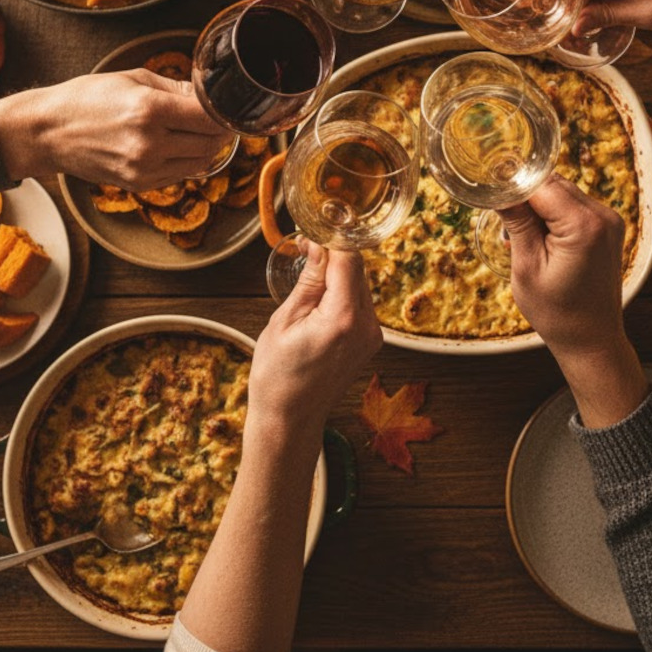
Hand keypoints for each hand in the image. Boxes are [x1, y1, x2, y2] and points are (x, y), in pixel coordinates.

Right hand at [0, 69, 230, 187]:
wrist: (47, 132)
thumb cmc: (87, 98)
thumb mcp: (134, 79)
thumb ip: (177, 87)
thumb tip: (208, 93)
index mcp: (150, 110)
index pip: (210, 117)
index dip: (226, 112)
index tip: (229, 105)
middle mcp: (149, 144)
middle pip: (211, 142)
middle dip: (220, 129)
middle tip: (217, 118)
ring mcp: (144, 169)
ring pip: (201, 162)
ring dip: (207, 147)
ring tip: (197, 130)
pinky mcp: (139, 185)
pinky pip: (181, 175)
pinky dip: (187, 160)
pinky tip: (177, 145)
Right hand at [248, 244, 381, 437]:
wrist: (289, 420)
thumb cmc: (278, 375)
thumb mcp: (285, 321)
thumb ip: (309, 281)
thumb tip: (317, 244)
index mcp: (344, 318)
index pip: (348, 259)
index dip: (330, 241)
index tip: (311, 232)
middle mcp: (367, 325)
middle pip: (357, 270)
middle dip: (332, 256)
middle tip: (303, 250)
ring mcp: (372, 335)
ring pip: (360, 284)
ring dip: (337, 274)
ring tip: (308, 275)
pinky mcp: (370, 341)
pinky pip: (360, 303)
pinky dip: (342, 293)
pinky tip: (320, 298)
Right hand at [497, 176, 626, 357]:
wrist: (592, 340)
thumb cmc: (558, 313)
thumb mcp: (527, 267)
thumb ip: (517, 223)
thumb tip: (499, 189)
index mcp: (584, 225)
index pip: (540, 185)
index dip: (513, 189)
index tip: (492, 197)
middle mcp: (603, 215)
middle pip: (552, 185)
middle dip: (526, 200)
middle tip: (508, 230)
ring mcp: (609, 220)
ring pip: (562, 193)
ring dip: (539, 209)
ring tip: (526, 242)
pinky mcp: (608, 227)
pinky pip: (573, 207)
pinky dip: (553, 217)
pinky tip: (543, 243)